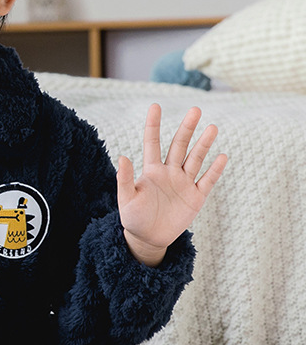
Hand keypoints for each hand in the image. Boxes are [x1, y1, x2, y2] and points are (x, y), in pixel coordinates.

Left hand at [117, 104, 226, 265]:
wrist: (148, 238)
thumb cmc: (133, 218)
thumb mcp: (126, 199)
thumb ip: (125, 179)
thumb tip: (122, 157)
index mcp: (151, 171)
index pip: (152, 142)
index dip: (153, 124)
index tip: (155, 105)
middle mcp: (169, 172)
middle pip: (179, 146)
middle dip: (187, 128)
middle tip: (195, 110)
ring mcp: (184, 183)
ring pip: (196, 159)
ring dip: (203, 144)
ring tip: (212, 127)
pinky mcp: (195, 197)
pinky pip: (207, 180)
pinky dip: (215, 169)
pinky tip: (222, 156)